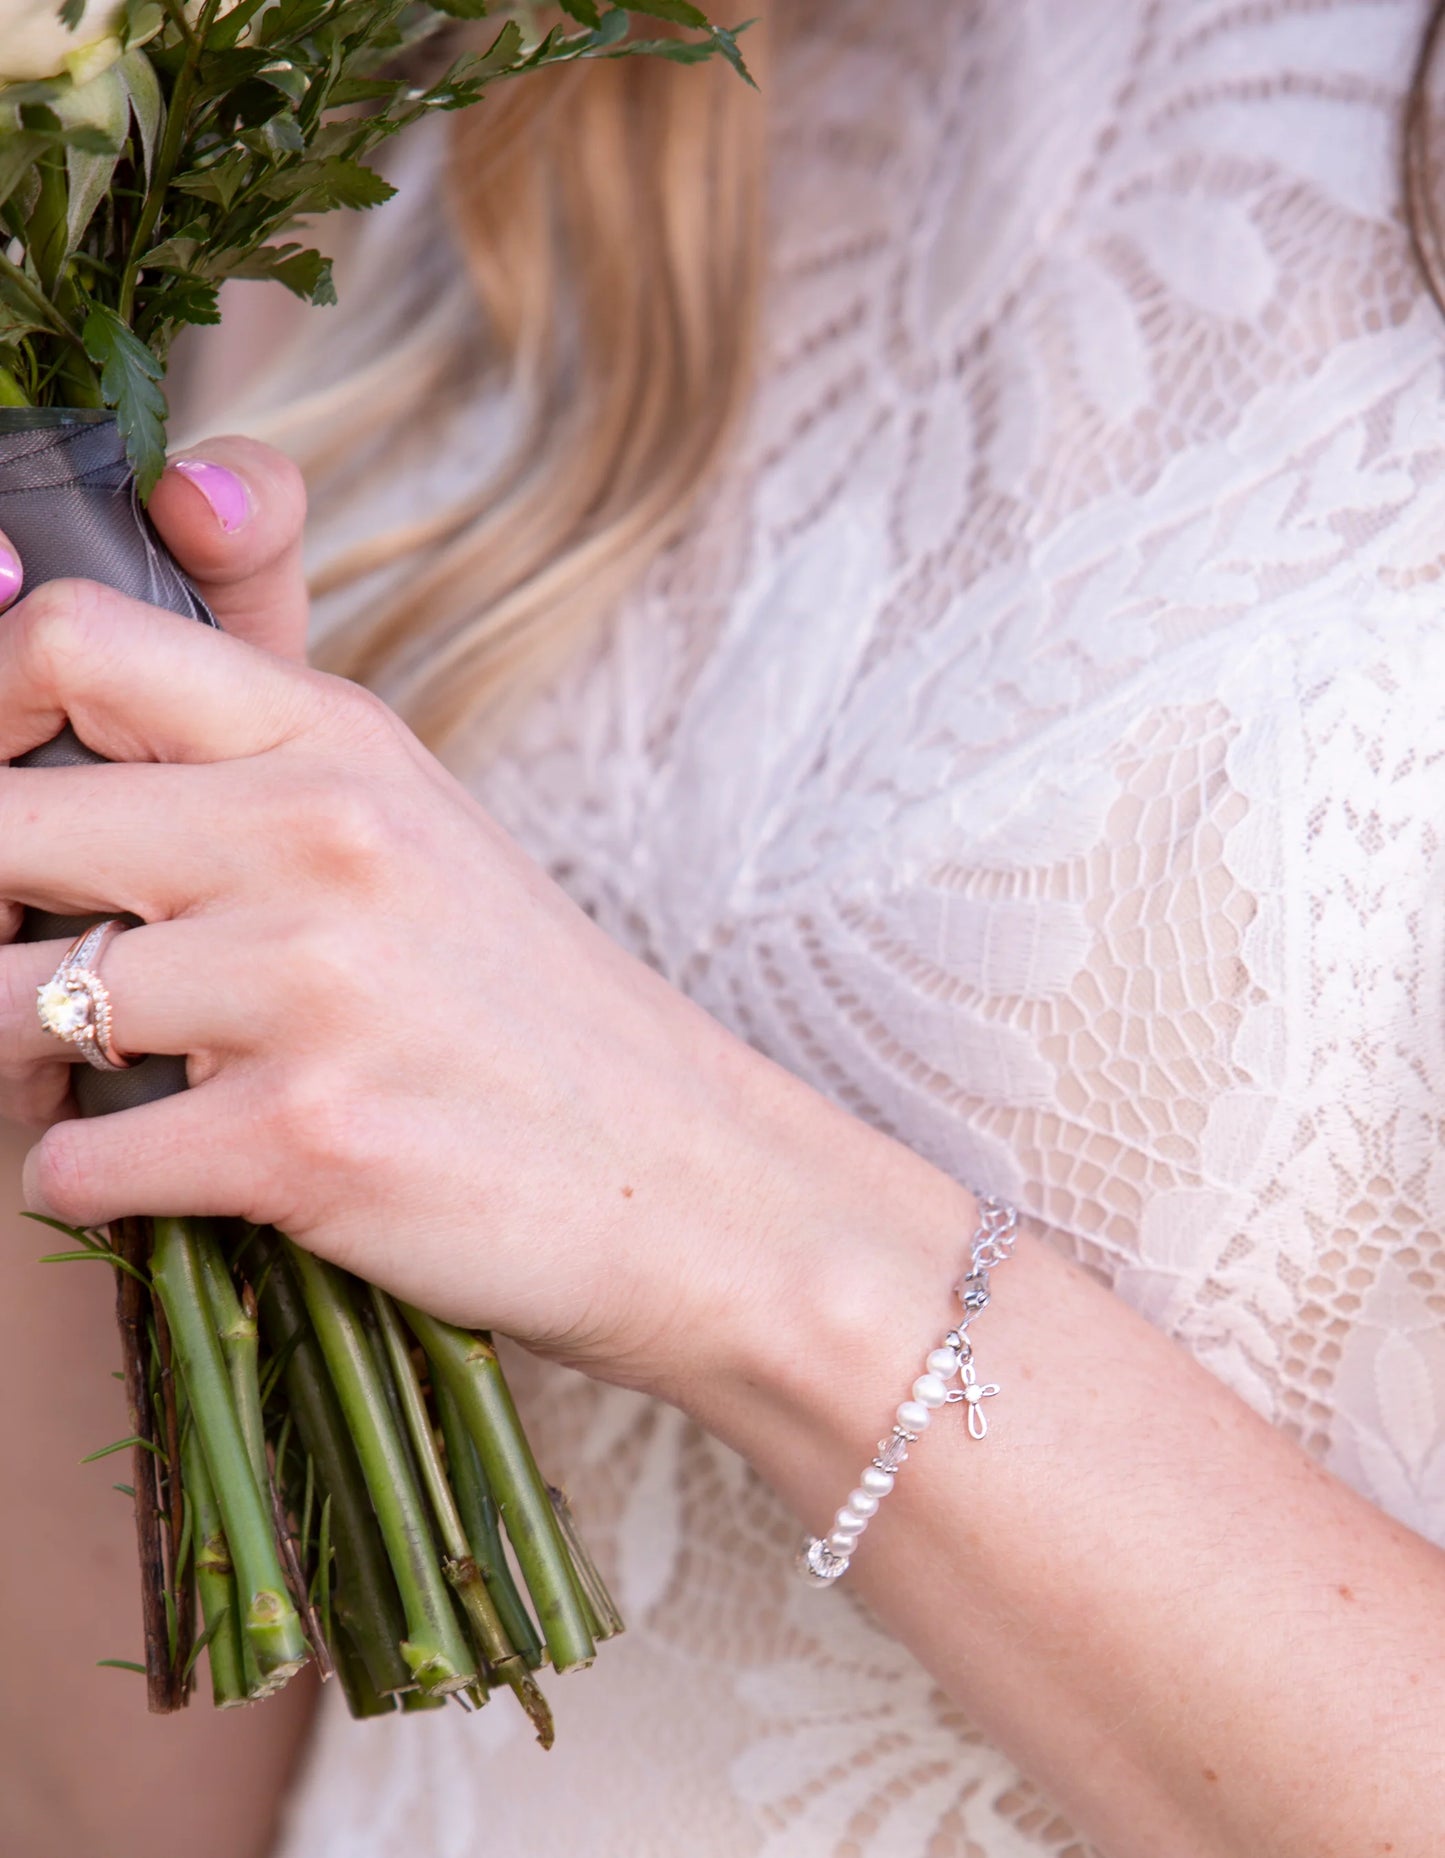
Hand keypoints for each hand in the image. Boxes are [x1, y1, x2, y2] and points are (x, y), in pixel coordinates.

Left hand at [0, 438, 840, 1400]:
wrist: (688, 1184)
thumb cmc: (532, 1015)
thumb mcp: (414, 831)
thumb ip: (249, 760)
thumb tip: (46, 703)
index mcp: (341, 743)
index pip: (70, 640)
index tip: (0, 792)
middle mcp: (321, 835)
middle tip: (31, 972)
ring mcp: (311, 985)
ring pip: (2, 1008)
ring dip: (21, 1066)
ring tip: (113, 1087)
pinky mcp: (301, 1139)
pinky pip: (71, 1161)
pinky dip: (95, 1185)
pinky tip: (187, 1175)